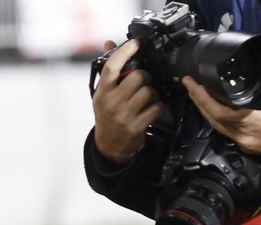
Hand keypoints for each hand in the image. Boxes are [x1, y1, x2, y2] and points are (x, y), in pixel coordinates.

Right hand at [93, 39, 164, 164]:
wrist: (109, 145)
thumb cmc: (107, 114)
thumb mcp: (103, 93)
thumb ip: (108, 69)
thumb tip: (109, 43)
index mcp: (102, 91)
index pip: (111, 66)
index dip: (125, 51)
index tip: (135, 43)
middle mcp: (112, 102)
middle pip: (138, 76)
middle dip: (145, 77)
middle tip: (143, 83)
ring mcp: (124, 115)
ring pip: (149, 91)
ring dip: (152, 93)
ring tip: (146, 98)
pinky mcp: (136, 126)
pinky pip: (156, 107)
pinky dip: (157, 106)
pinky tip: (150, 109)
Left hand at [183, 76, 260, 160]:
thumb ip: (258, 91)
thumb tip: (244, 80)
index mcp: (247, 118)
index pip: (215, 107)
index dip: (199, 95)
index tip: (190, 82)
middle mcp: (240, 133)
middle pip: (211, 118)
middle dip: (198, 101)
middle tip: (190, 86)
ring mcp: (242, 142)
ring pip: (216, 126)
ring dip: (206, 111)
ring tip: (199, 96)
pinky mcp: (246, 147)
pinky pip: (226, 132)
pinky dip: (219, 121)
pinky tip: (217, 112)